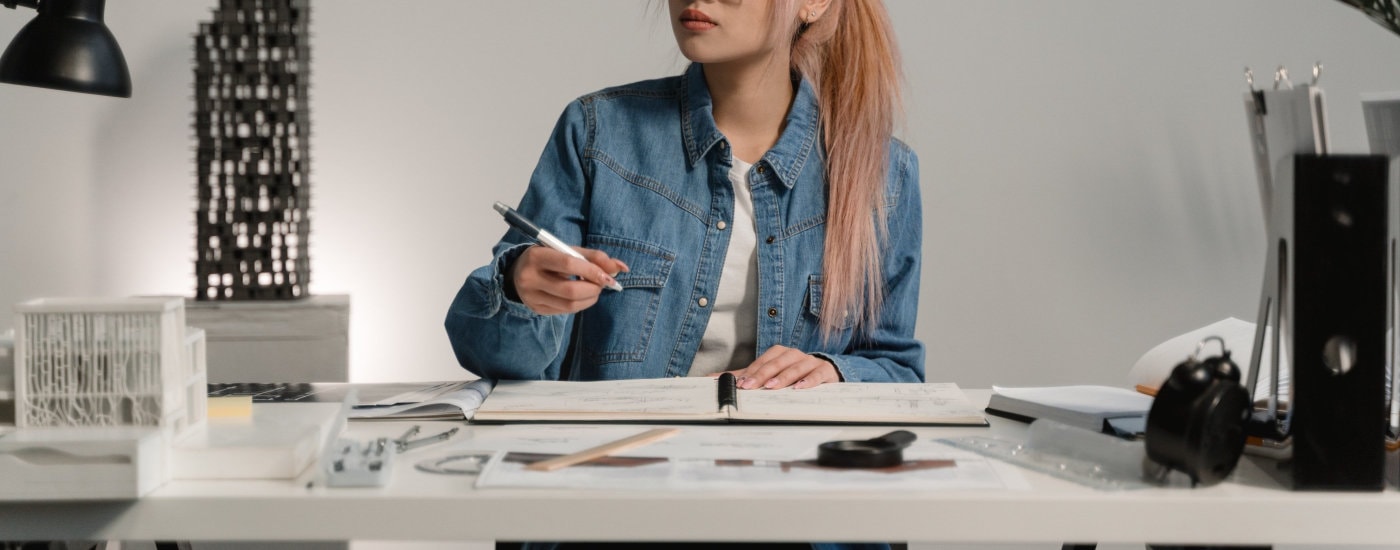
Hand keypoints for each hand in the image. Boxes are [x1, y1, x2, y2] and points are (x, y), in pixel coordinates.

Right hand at [510, 245, 627, 314]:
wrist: (517, 273)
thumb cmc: (548, 258)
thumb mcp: (566, 250)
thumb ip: (594, 257)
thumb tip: (622, 268)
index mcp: (537, 256)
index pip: (569, 264)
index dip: (592, 271)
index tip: (609, 277)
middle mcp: (530, 278)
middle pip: (570, 290)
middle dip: (593, 288)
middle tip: (603, 284)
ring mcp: (532, 296)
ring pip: (569, 305)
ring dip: (590, 299)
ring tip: (594, 290)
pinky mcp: (536, 309)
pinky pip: (565, 311)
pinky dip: (580, 305)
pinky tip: (581, 296)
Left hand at [719, 345, 840, 389]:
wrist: (826, 372)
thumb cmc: (794, 373)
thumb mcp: (770, 374)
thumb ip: (745, 376)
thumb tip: (714, 378)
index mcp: (779, 353)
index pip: (763, 362)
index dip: (752, 372)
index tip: (741, 384)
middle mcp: (794, 355)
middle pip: (777, 363)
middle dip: (763, 375)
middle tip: (751, 386)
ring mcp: (810, 361)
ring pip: (795, 367)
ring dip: (783, 377)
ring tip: (772, 386)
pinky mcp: (825, 370)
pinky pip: (817, 374)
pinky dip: (809, 380)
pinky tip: (800, 388)